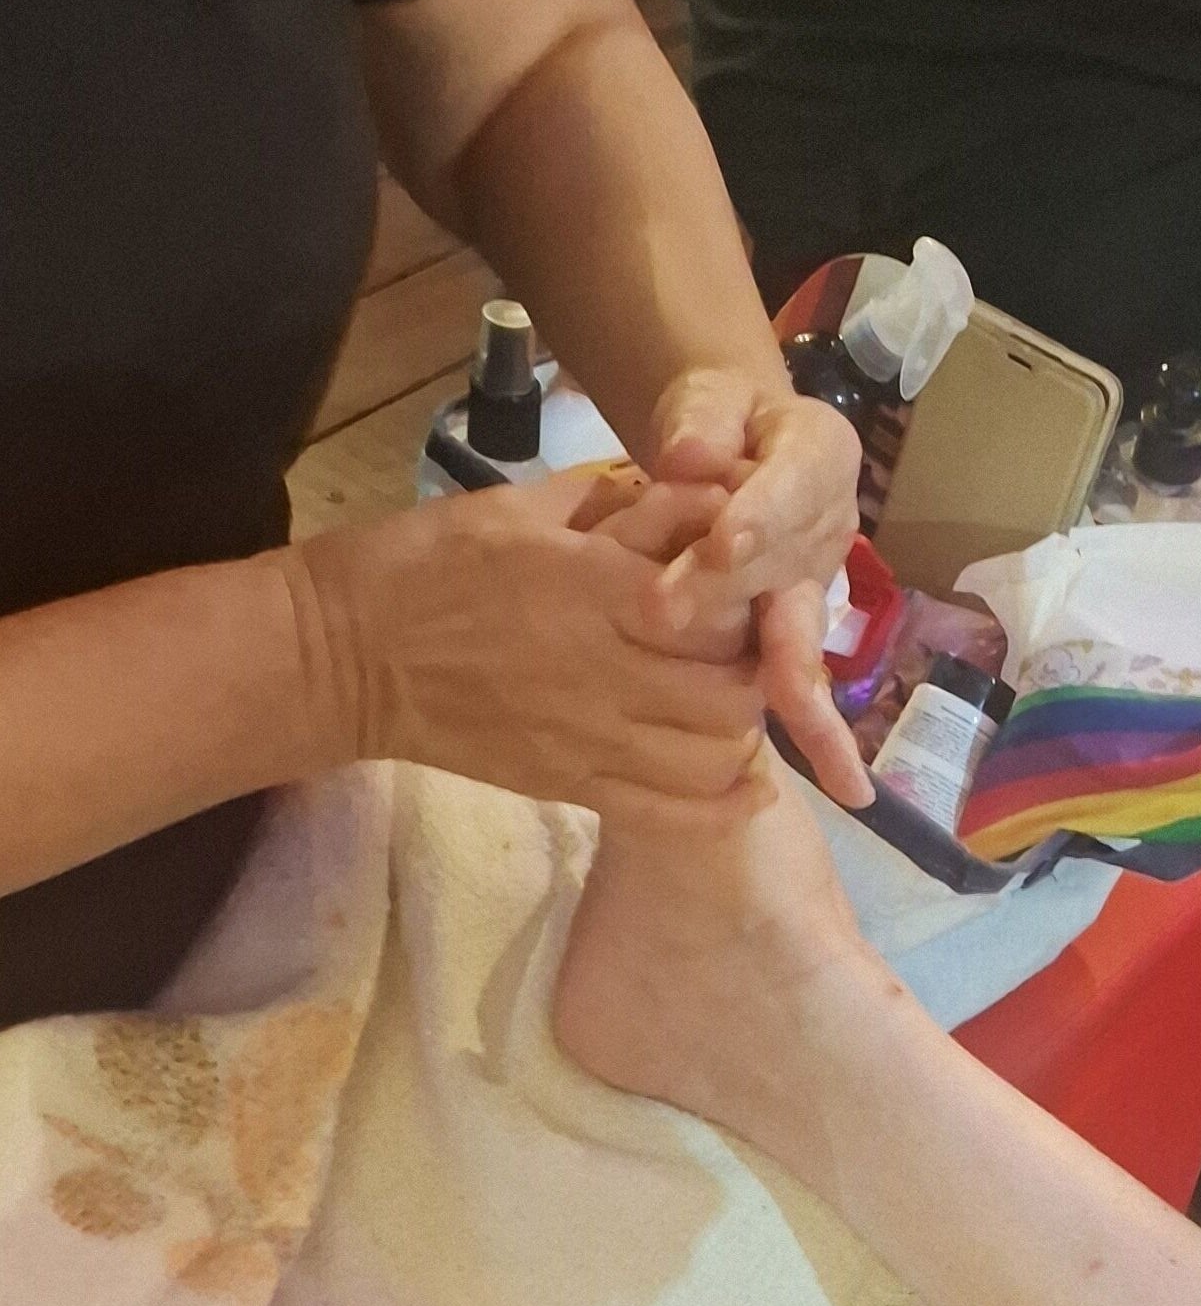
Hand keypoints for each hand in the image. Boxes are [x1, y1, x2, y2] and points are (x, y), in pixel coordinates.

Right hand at [291, 474, 774, 830]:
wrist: (342, 654)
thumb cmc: (427, 563)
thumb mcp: (522, 507)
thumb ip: (612, 503)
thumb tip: (691, 493)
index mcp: (596, 587)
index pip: (722, 607)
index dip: (748, 604)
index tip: (739, 594)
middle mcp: (604, 668)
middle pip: (734, 691)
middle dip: (752, 671)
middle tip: (737, 655)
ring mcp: (588, 739)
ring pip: (716, 756)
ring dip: (738, 733)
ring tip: (722, 709)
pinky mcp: (568, 786)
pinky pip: (671, 812)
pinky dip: (719, 802)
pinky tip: (731, 779)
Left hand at [642, 365, 873, 807]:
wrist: (737, 444)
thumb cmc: (718, 421)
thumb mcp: (708, 399)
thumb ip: (703, 420)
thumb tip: (688, 455)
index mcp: (820, 456)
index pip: (790, 485)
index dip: (758, 516)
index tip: (721, 543)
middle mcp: (829, 529)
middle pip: (790, 570)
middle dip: (737, 598)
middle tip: (670, 618)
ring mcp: (814, 587)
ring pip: (802, 638)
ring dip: (800, 693)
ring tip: (825, 752)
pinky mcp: (791, 631)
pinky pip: (801, 682)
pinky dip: (820, 734)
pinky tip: (846, 786)